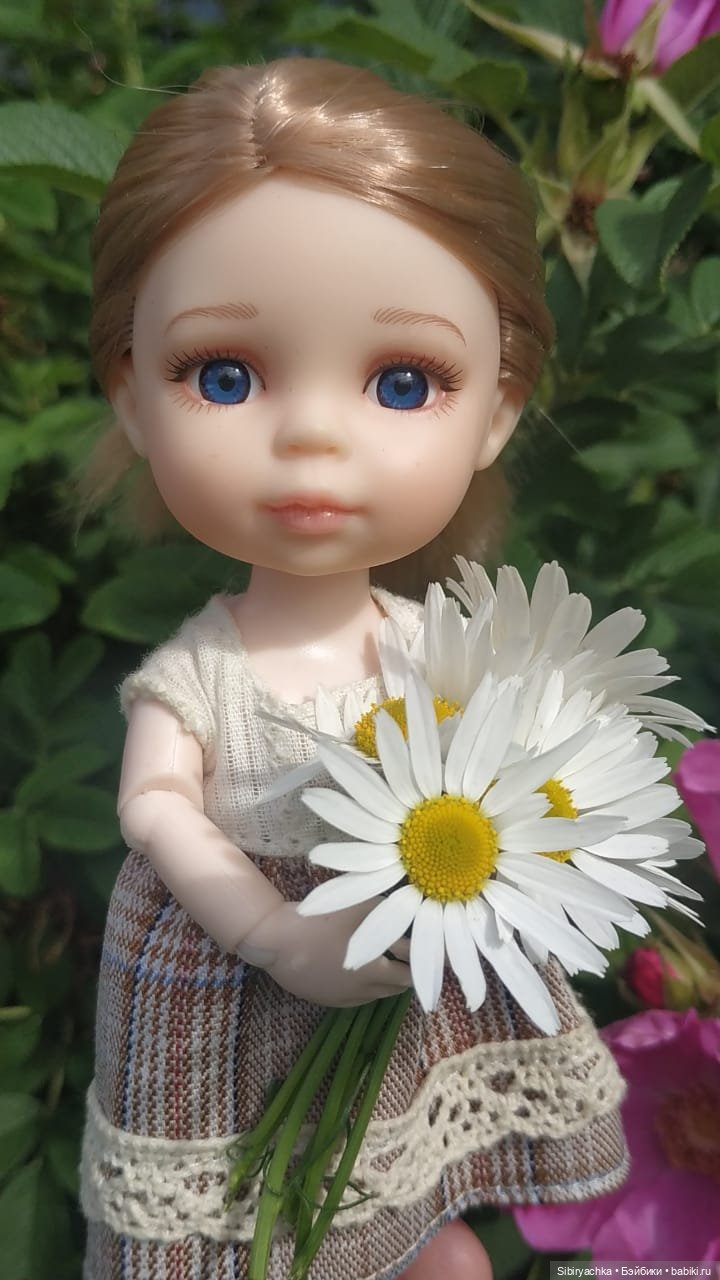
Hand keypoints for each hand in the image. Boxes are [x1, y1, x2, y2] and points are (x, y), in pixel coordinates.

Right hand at [236, 899, 411, 1006]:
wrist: (278, 941)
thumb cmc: (322, 919)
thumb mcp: (362, 905)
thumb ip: (391, 914)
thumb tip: (412, 916)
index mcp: (377, 970)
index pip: (413, 969)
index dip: (426, 957)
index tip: (437, 950)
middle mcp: (366, 991)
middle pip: (400, 986)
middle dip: (409, 968)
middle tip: (414, 952)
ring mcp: (347, 999)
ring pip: (380, 994)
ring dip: (389, 978)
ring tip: (390, 957)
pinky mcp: (330, 1001)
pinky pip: (360, 997)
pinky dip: (369, 985)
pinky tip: (363, 967)